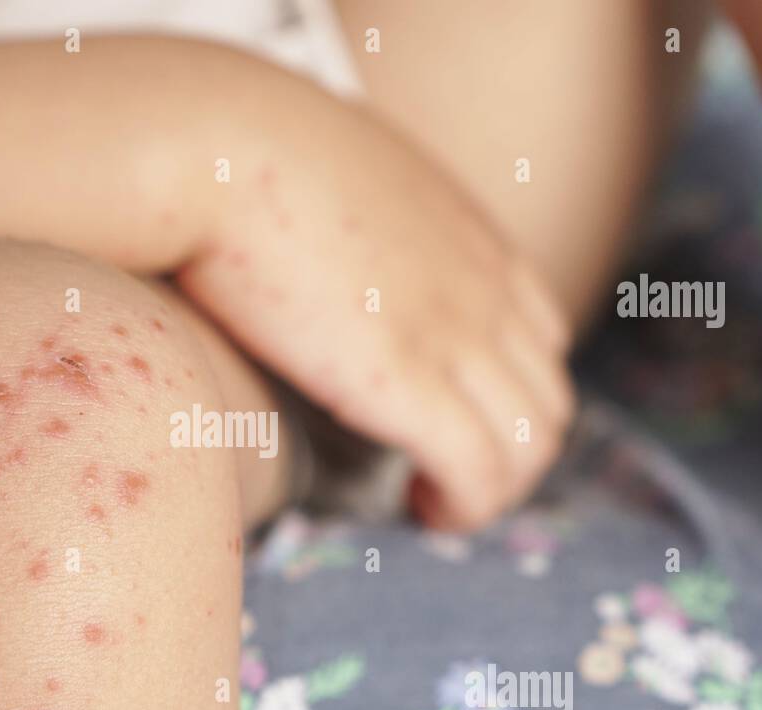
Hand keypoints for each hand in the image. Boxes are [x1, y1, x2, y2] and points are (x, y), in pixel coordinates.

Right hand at [179, 97, 575, 529]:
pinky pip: (479, 471)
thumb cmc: (245, 155)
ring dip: (492, 491)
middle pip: (548, 400)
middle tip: (441, 479)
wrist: (213, 148)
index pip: (540, 334)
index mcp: (471, 237)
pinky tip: (420, 510)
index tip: (448, 420)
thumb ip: (362, 218)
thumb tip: (320, 244)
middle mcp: (483, 287)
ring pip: (531, 445)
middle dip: (508, 456)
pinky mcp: (405, 380)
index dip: (506, 393)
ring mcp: (453, 333)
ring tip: (433, 506)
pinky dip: (466, 506)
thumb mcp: (338, 174)